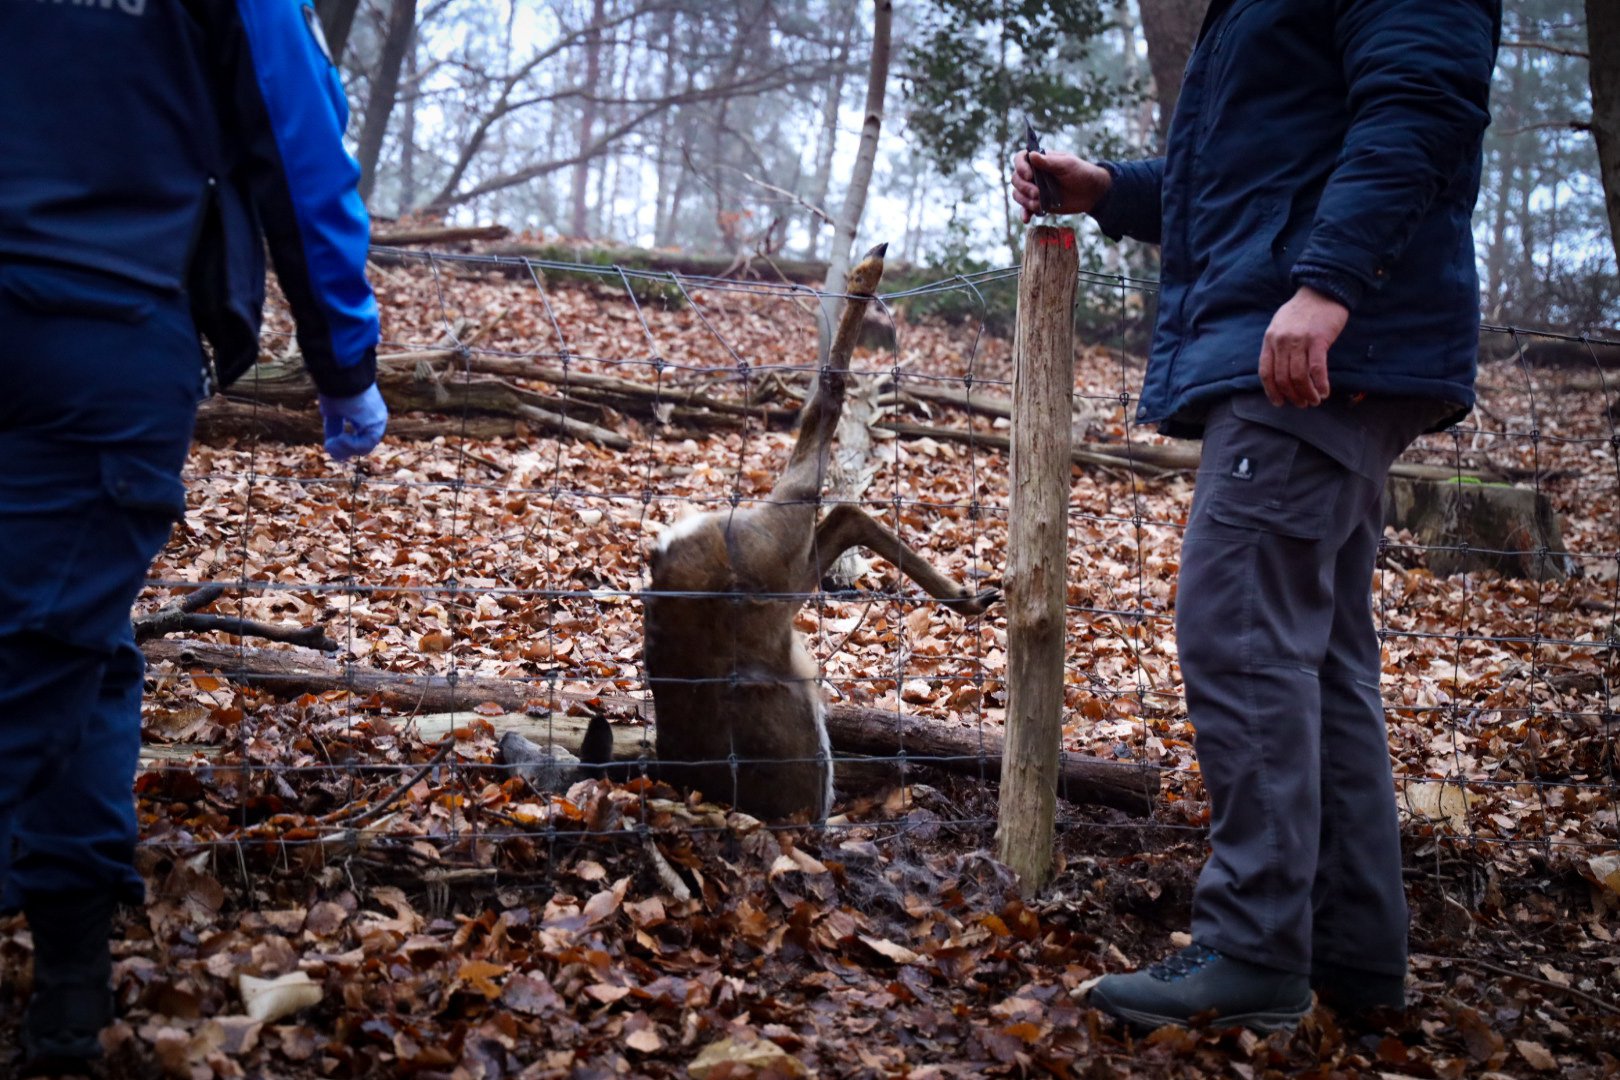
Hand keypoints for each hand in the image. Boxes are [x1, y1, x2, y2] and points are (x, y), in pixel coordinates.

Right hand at [318, 384, 387, 460]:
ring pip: (364, 447)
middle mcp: (377, 419)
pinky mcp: (376, 422)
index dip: (345, 447)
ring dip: (345, 448)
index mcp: (368, 415)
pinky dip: (350, 445)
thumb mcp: (332, 412)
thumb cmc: (335, 388)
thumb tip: (331, 448)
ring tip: (333, 441)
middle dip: (345, 450)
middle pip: (364, 446)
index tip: (330, 446)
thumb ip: (334, 429)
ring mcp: (378, 421)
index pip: (360, 439)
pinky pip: (364, 444)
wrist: (340, 374)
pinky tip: (340, 438)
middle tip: (330, 446)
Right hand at [1011, 151, 1111, 222]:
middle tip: (1038, 193)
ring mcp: (1034, 189)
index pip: (1020, 159)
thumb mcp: (1067, 165)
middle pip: (1016, 179)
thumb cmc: (1081, 173)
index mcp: (1040, 161)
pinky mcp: (1038, 203)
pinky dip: (1024, 213)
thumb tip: (1032, 155)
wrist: (1091, 193)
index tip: (1029, 175)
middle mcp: (1034, 174)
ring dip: (1025, 200)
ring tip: (1040, 204)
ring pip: (1018, 194)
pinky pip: (1025, 208)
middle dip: (1024, 187)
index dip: (1020, 166)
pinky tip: (1027, 219)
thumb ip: (1049, 161)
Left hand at [1259, 287, 1348, 407]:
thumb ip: (1277, 346)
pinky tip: (1324, 391)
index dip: (1271, 391)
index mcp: (1270, 340)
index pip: (1265, 372)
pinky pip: (1317, 369)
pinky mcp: (1318, 339)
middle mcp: (1282, 342)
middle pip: (1283, 378)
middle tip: (1301, 404)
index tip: (1279, 402)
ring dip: (1306, 393)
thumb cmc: (1302, 311)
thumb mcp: (1280, 326)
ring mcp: (1299, 341)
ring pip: (1299, 376)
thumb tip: (1279, 372)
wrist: (1322, 289)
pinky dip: (1320, 384)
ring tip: (1314, 400)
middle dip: (1292, 395)